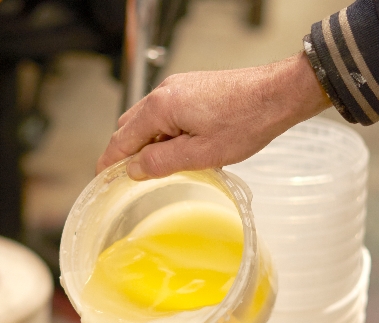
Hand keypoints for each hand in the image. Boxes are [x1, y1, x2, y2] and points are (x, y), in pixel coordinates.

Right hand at [97, 51, 330, 179]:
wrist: (276, 95)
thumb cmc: (245, 123)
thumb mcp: (200, 155)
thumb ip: (161, 163)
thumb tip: (133, 169)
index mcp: (160, 108)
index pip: (121, 140)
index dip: (109, 163)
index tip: (101, 179)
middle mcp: (164, 92)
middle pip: (130, 128)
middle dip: (128, 154)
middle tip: (132, 180)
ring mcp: (178, 87)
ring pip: (148, 120)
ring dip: (148, 144)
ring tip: (162, 168)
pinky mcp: (191, 88)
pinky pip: (166, 113)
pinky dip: (164, 133)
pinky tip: (180, 149)